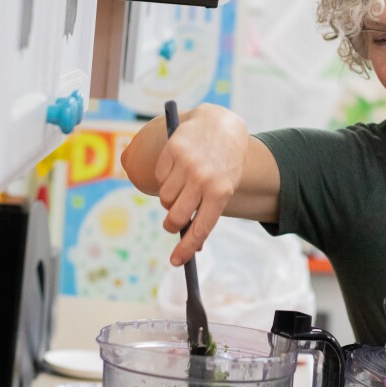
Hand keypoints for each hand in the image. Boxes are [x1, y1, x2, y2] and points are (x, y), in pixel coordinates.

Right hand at [154, 104, 248, 264]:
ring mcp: (186, 163)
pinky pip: (160, 177)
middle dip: (172, 224)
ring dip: (169, 199)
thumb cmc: (224, 163)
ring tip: (181, 186)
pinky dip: (165, 179)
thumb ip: (208, 211)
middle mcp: (203, 178)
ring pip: (165, 198)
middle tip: (173, 222)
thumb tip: (191, 244)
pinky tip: (177, 168)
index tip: (176, 262)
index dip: (186, 248)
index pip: (200, 228)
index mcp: (221, 191)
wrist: (221, 124)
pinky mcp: (172, 150)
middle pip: (176, 217)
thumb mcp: (225, 186)